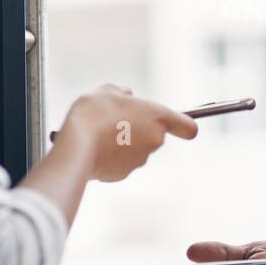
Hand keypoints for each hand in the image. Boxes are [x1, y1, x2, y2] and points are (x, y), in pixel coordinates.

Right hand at [51, 83, 197, 182]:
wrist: (76, 145)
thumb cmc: (94, 112)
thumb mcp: (108, 90)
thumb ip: (124, 94)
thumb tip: (127, 98)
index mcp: (158, 117)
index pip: (189, 127)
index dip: (184, 126)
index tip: (178, 125)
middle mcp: (155, 140)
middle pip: (154, 135)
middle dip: (138, 129)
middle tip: (116, 119)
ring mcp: (140, 160)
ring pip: (135, 148)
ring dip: (123, 142)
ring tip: (100, 133)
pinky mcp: (123, 174)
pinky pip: (120, 162)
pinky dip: (110, 156)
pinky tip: (94, 147)